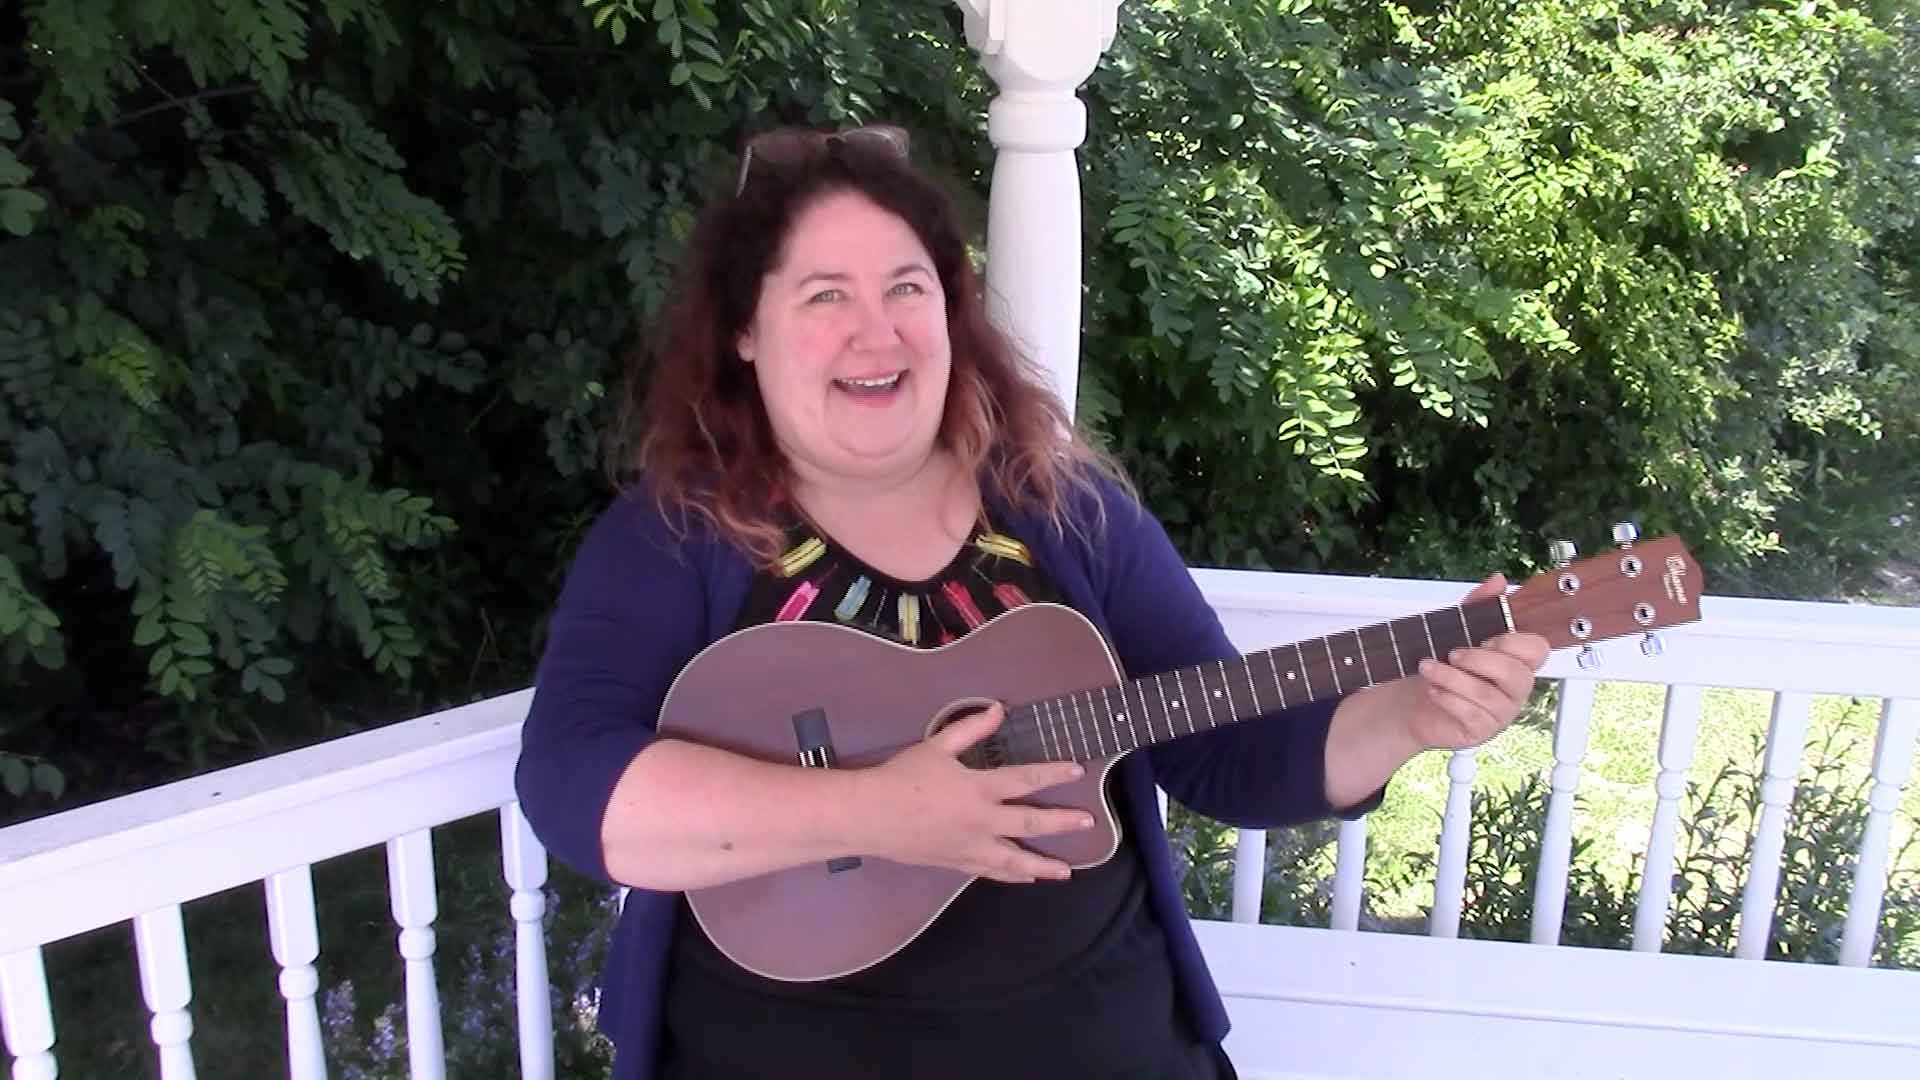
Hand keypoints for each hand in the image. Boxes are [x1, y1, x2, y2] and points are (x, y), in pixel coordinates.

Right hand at [853, 704, 1092, 883]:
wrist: (870, 816)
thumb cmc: (902, 777)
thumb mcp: (936, 745)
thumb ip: (971, 728)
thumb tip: (998, 710)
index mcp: (978, 789)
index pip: (1025, 780)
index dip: (1054, 774)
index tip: (1077, 771)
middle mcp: (981, 821)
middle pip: (1030, 824)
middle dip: (1062, 823)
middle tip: (1087, 823)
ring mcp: (970, 847)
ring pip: (1015, 860)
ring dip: (1043, 865)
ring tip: (1066, 871)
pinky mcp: (956, 863)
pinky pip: (991, 872)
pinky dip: (1011, 876)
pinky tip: (1026, 879)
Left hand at [1399, 573, 1550, 750]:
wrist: (1408, 701)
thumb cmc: (1439, 665)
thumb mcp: (1453, 629)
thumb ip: (1477, 606)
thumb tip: (1497, 580)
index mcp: (1514, 660)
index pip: (1537, 650)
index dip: (1513, 642)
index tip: (1486, 637)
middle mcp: (1513, 687)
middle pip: (1518, 674)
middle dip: (1481, 660)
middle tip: (1452, 653)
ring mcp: (1500, 712)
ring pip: (1488, 694)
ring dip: (1453, 678)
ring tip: (1428, 667)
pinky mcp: (1481, 730)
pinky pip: (1472, 714)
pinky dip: (1448, 698)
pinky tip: (1433, 690)